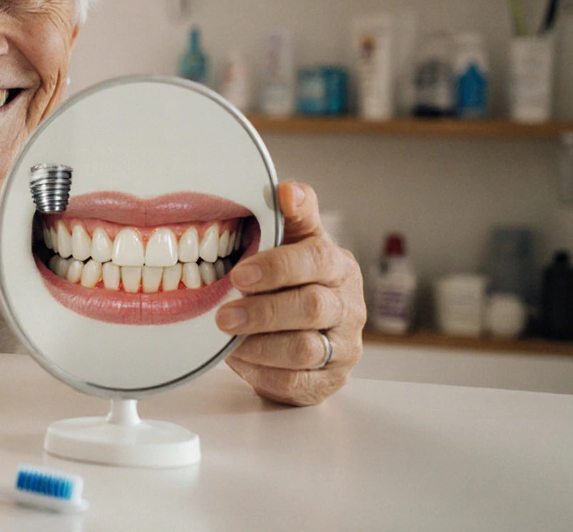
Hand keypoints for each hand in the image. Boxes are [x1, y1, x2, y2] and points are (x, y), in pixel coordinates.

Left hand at [215, 181, 365, 405]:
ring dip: (259, 344)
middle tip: (224, 316)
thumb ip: (293, 216)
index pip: (316, 260)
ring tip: (228, 339)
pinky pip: (297, 382)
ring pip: (304, 349)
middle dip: (262, 311)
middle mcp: (348, 307)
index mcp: (338, 266)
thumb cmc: (296, 280)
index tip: (240, 273)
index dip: (277, 267)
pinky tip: (241, 359)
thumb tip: (286, 190)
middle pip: (310, 307)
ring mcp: (343, 346)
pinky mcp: (329, 380)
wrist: (307, 330)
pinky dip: (263, 371)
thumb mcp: (295, 243)